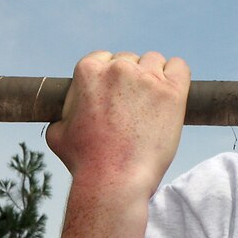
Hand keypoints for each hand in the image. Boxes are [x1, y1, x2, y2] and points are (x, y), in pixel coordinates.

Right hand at [46, 51, 189, 197]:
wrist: (115, 179)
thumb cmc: (85, 161)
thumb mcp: (58, 133)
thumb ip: (64, 111)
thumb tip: (69, 109)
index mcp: (88, 70)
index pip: (104, 58)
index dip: (109, 78)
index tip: (114, 96)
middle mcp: (119, 68)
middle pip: (130, 60)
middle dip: (131, 79)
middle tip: (132, 107)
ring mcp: (148, 78)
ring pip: (154, 62)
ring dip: (153, 77)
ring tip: (151, 104)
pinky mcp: (172, 91)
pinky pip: (179, 66)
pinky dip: (176, 75)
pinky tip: (172, 92)